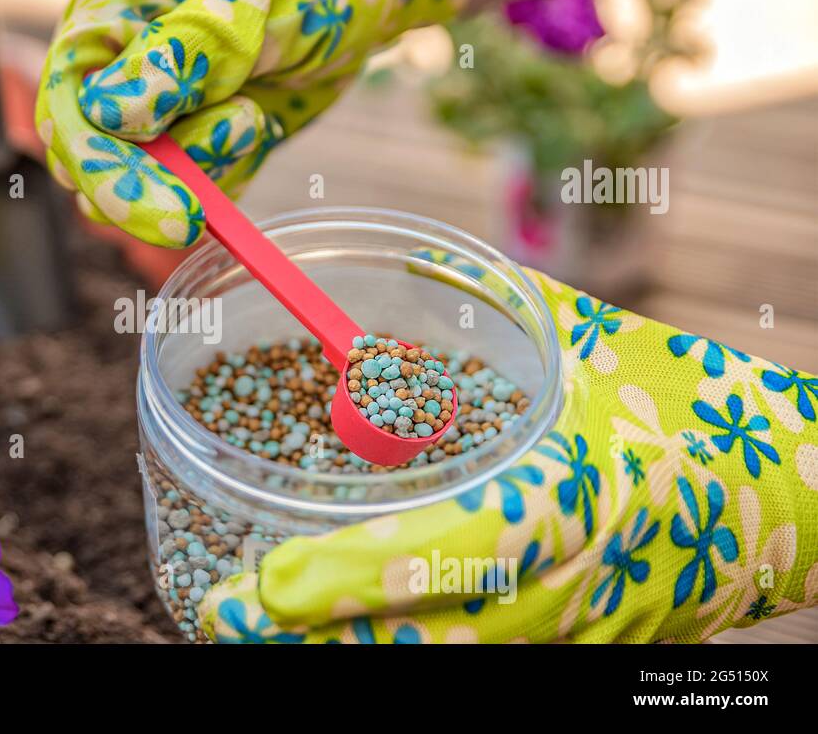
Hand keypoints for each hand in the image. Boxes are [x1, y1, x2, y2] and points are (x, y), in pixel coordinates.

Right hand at [35, 0, 462, 247]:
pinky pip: (189, 191)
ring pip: (142, 186)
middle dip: (146, 191)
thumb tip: (110, 112)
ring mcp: (152, 115)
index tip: (167, 211)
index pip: (69, 109)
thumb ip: (180, 54)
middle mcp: (115, 72)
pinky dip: (225, 177)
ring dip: (200, 171)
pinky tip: (255, 127)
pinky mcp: (192, 146)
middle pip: (89, 163)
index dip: (104, 169)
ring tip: (252, 114)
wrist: (357, 8)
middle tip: (195, 216)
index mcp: (105, 21)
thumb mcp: (247, 5)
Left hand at [200, 260, 817, 642]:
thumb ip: (477, 326)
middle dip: (310, 644)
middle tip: (224, 618)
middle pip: (414, 648)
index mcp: (569, 499)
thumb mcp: (585, 351)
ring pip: (433, 672)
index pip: (439, 556)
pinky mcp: (571, 656)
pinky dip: (396, 654)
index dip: (343, 581)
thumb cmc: (685, 407)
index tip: (266, 586)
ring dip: (340, 655)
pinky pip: (466, 667)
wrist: (784, 494)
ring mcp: (568, 637)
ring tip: (263, 632)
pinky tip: (340, 637)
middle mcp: (562, 586)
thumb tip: (365, 313)